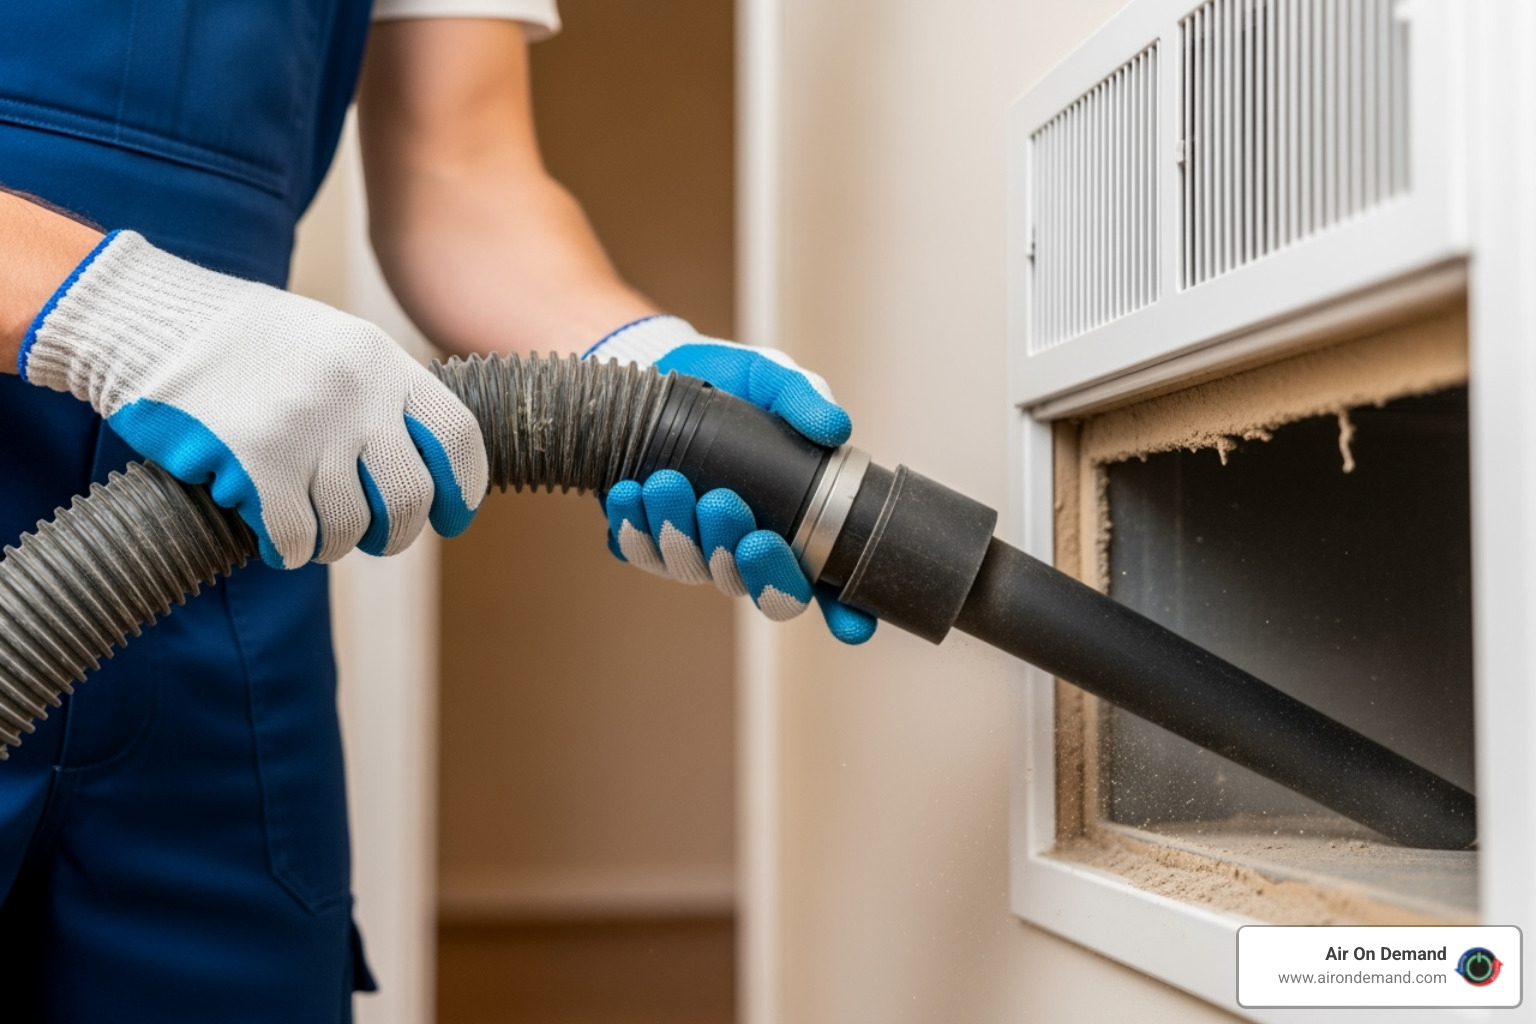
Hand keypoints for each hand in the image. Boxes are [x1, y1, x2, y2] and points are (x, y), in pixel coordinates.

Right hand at [20, 230, 487, 568]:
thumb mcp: (332, 343)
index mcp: (381, 360)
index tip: (452, 516)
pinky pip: (296, 538)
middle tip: (375, 538)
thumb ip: (380, 394)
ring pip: (351, 526)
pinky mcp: (256, 465)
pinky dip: (288, 549)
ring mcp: (307, 430)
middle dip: (396, 532)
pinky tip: (271, 535)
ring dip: (332, 542)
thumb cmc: (242, 342)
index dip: (463, 488)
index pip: (457, 437)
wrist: (147, 320)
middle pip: (409, 496)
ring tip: (310, 526)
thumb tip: (430, 465)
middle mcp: (355, 394)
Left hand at [587, 315, 876, 644]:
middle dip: (743, 558)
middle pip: (757, 588)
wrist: (659, 368)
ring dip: (678, 532)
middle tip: (726, 506)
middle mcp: (745, 549)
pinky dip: (633, 524)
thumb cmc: (731, 385)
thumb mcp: (773, 379)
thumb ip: (804, 397)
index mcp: (792, 523)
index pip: (824, 583)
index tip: (853, 627)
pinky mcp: (643, 540)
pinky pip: (638, 552)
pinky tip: (629, 491)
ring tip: (668, 483)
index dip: (845, 614)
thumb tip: (835, 428)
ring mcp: (694, 550)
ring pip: (692, 569)